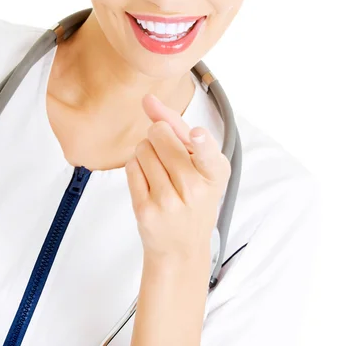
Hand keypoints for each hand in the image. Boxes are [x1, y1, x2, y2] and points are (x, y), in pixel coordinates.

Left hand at [125, 92, 230, 262]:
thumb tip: (148, 99)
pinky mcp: (146, 210)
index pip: (208, 153)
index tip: (197, 134)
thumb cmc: (193, 196)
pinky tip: (149, 182)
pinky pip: (131, 166)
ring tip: (160, 172)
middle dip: (158, 135)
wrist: (182, 246)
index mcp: (214, 173)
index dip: (200, 141)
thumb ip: (176, 126)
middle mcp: (195, 188)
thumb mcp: (198, 162)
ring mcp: (169, 201)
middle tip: (168, 155)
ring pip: (142, 148)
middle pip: (160, 134)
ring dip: (146, 152)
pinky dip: (136, 167)